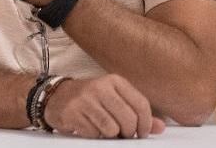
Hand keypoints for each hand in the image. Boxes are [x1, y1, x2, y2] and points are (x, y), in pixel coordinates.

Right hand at [44, 74, 165, 138]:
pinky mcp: (73, 112)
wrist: (55, 97)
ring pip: (112, 129)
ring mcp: (85, 99)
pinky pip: (95, 133)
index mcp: (114, 81)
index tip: (141, 132)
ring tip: (103, 128)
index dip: (145, 124)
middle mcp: (100, 87)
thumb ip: (137, 113)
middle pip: (128, 120)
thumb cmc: (90, 99)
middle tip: (121, 133)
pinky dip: (95, 135)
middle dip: (127, 132)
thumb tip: (160, 127)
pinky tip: (89, 126)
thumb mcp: (115, 100)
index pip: (141, 105)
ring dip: (110, 134)